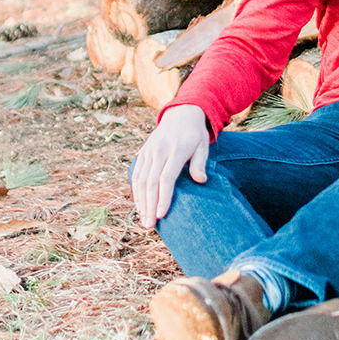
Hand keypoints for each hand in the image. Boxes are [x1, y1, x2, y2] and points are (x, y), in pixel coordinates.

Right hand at [131, 104, 209, 228]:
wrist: (181, 113)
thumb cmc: (195, 134)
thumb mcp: (203, 145)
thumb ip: (200, 163)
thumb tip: (200, 181)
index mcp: (176, 149)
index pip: (166, 177)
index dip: (163, 197)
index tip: (162, 215)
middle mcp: (159, 150)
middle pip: (151, 182)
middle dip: (149, 206)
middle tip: (150, 226)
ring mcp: (149, 151)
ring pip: (141, 180)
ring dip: (141, 202)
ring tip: (144, 220)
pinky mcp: (143, 153)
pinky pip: (136, 174)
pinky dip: (136, 191)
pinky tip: (140, 206)